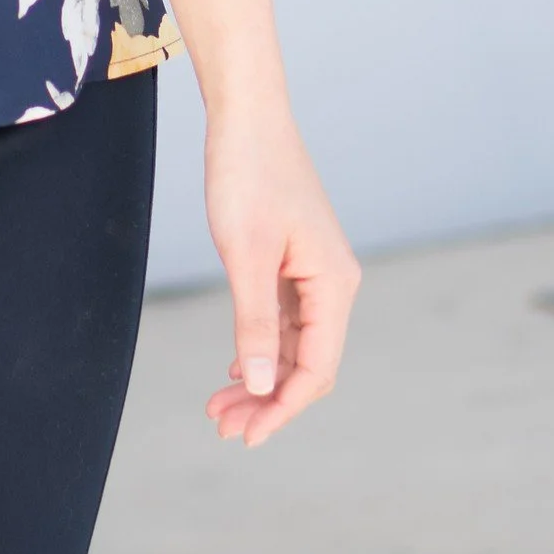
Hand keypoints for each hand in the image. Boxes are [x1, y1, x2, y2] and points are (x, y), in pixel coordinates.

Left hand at [202, 107, 359, 447]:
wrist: (248, 116)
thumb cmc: (248, 176)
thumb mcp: (246, 255)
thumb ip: (256, 323)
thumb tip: (263, 387)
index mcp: (334, 284)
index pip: (317, 368)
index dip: (283, 409)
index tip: (246, 437)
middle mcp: (333, 283)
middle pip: (308, 363)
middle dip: (268, 401)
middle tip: (221, 428)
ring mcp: (315, 273)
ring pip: (294, 345)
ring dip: (261, 379)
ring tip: (219, 408)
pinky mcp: (294, 261)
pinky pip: (285, 321)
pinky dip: (261, 348)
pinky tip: (235, 370)